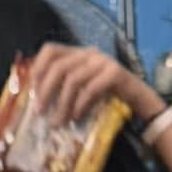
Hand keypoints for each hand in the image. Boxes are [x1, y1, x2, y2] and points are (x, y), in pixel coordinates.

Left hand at [29, 43, 158, 127]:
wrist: (139, 101)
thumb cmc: (107, 97)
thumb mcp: (82, 89)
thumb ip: (63, 88)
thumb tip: (37, 101)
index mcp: (78, 53)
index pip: (51, 50)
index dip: (38, 68)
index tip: (32, 91)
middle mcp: (89, 53)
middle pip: (59, 66)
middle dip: (46, 90)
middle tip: (39, 112)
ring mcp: (103, 61)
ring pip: (73, 79)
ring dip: (62, 104)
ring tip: (58, 122)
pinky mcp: (115, 73)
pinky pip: (91, 88)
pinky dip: (80, 104)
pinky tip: (76, 117)